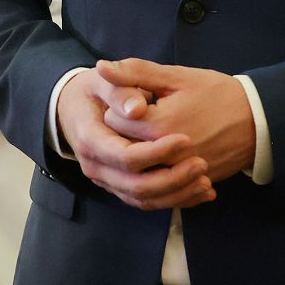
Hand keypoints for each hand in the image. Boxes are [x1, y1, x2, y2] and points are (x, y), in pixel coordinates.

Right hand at [56, 68, 214, 211]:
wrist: (78, 108)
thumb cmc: (95, 92)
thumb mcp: (103, 82)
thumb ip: (120, 90)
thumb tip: (137, 109)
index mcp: (90, 140)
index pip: (125, 156)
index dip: (157, 152)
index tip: (185, 140)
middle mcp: (96, 167)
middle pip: (136, 186)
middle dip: (172, 179)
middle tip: (201, 164)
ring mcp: (108, 181)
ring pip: (143, 199)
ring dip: (177, 194)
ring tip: (206, 182)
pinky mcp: (121, 187)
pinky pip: (148, 201)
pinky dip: (176, 200)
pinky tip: (202, 192)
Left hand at [97, 58, 255, 184]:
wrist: (259, 121)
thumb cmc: (218, 93)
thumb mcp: (177, 77)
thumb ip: (136, 73)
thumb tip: (101, 68)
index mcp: (158, 125)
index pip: (112, 120)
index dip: (116, 107)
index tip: (130, 99)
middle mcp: (166, 156)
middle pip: (122, 147)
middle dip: (123, 132)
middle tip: (138, 117)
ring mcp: (180, 174)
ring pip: (140, 170)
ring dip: (137, 155)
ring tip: (148, 136)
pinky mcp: (191, 184)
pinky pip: (162, 187)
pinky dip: (155, 174)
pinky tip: (159, 157)